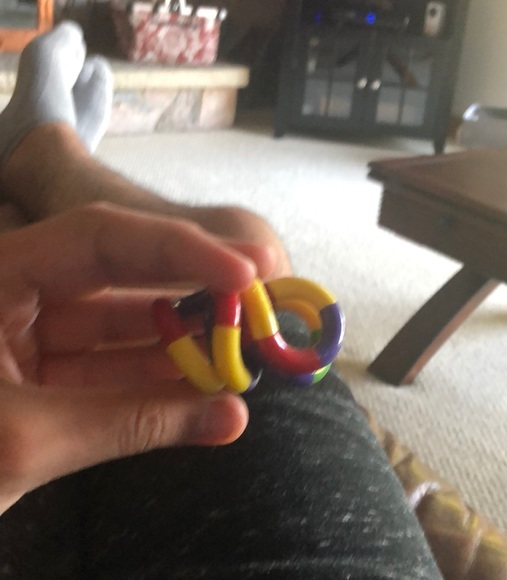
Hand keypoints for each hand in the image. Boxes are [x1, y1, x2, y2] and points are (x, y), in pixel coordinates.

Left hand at [0, 202, 274, 513]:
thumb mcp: (21, 443)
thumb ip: (132, 423)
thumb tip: (232, 419)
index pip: (101, 238)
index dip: (179, 249)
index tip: (245, 272)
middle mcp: (18, 293)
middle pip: (123, 275)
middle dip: (194, 289)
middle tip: (262, 297)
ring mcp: (32, 337)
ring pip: (125, 326)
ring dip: (185, 340)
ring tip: (245, 350)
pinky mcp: (43, 377)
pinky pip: (114, 367)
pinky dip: (161, 377)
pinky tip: (208, 385)